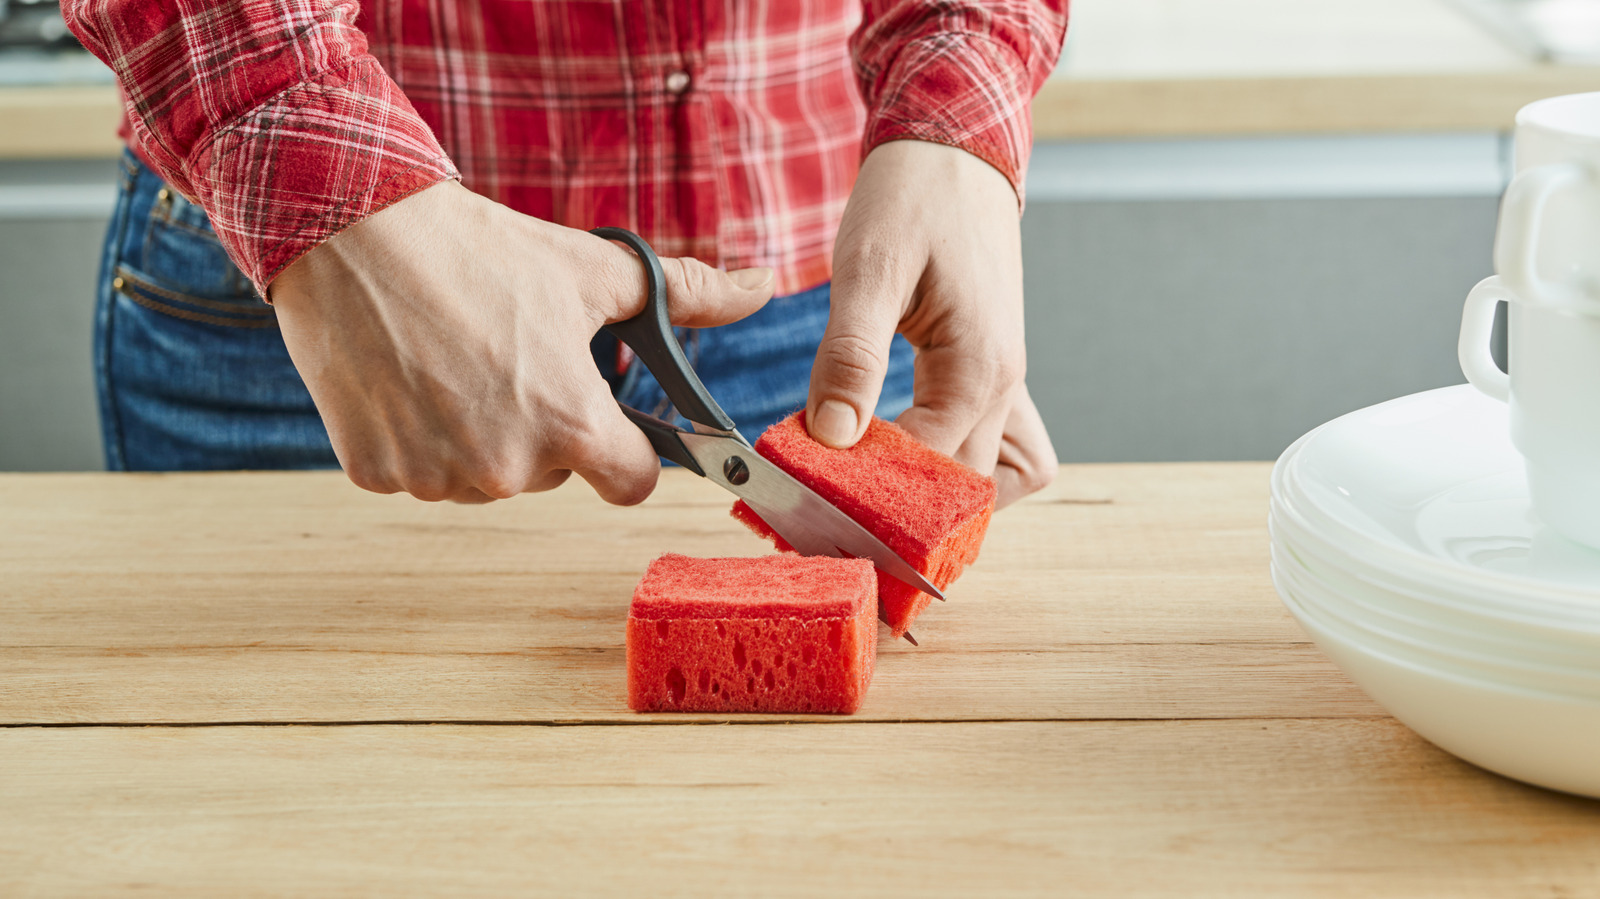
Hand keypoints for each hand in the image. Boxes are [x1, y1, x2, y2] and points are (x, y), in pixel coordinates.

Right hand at [271, 181, 773, 503]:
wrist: (352, 231)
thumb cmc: (482, 250)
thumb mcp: (595, 271)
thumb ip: (688, 293)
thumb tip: (760, 288)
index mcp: (572, 424)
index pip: (633, 483)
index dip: (630, 450)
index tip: (608, 417)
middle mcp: (507, 468)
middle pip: (555, 473)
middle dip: (546, 427)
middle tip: (512, 357)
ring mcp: (436, 476)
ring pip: (484, 476)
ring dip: (481, 434)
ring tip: (454, 359)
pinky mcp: (376, 473)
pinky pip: (420, 470)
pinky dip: (418, 435)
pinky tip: (407, 375)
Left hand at [807, 140, 1056, 507]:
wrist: (955, 148)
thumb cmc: (914, 197)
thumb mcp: (870, 270)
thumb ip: (852, 356)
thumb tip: (833, 435)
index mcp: (980, 367)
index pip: (930, 467)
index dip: (870, 489)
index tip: (810, 491)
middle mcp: (1004, 385)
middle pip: (964, 488)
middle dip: (901, 508)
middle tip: (828, 503)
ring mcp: (1004, 381)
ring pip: (990, 475)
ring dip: (940, 495)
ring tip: (874, 490)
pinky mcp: (988, 370)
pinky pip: (990, 443)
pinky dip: (952, 462)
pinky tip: (901, 453)